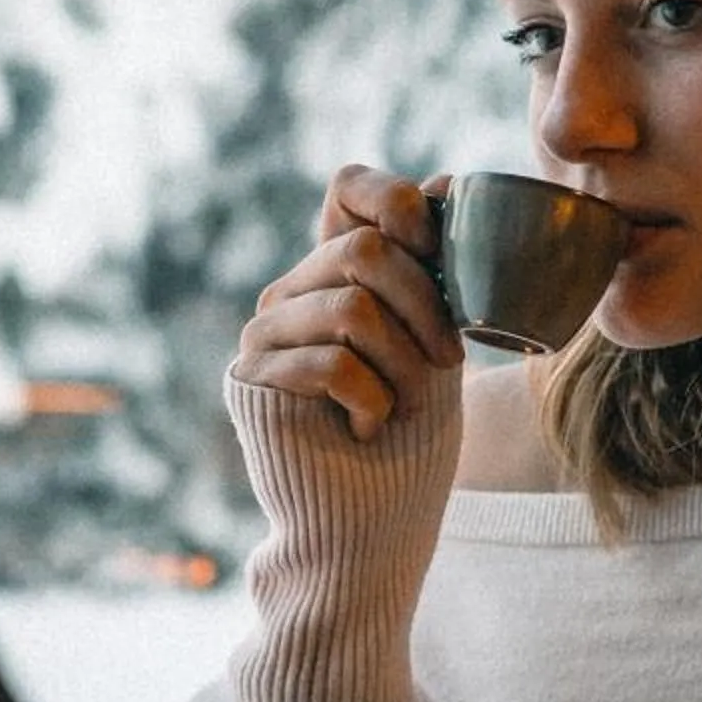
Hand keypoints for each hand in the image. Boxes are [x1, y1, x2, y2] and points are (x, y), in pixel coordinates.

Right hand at [233, 164, 463, 441]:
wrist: (375, 520)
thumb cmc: (412, 436)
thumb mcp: (438, 342)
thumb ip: (434, 274)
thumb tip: (445, 182)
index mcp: (338, 270)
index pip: (349, 186)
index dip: (396, 200)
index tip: (434, 249)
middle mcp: (294, 288)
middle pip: (363, 248)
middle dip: (426, 306)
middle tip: (448, 362)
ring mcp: (266, 331)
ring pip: (352, 306)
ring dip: (405, 366)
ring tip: (408, 407)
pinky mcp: (253, 378)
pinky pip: (331, 364)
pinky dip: (373, 402)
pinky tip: (369, 429)